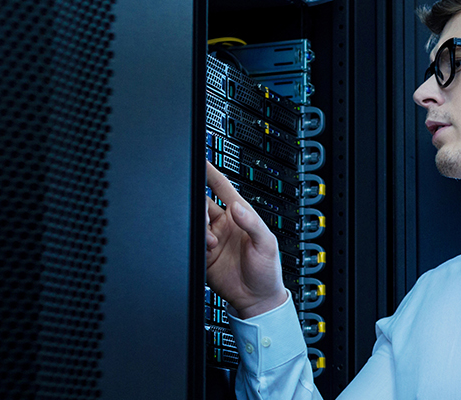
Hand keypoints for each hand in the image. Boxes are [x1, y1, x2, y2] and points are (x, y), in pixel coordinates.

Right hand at [204, 160, 289, 318]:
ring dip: (199, 228)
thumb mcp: (267, 244)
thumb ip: (252, 223)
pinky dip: (194, 243)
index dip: (211, 173)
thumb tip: (236, 207)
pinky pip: (192, 243)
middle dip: (198, 203)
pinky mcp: (203, 256)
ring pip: (195, 223)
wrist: (257, 300)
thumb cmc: (268, 272)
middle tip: (200, 210)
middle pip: (203, 203)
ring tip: (211, 241)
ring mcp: (212, 239)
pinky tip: (205, 249)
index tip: (199, 160)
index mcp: (241, 216)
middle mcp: (224, 225)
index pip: (222, 188)